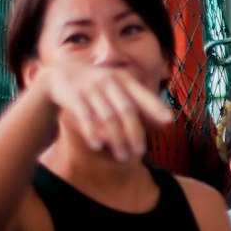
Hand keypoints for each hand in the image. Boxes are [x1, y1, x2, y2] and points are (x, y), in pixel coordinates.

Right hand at [43, 62, 172, 160]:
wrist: (62, 74)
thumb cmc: (99, 87)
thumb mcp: (119, 89)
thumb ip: (140, 104)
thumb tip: (164, 125)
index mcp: (124, 79)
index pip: (142, 95)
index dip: (156, 108)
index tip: (168, 121)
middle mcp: (109, 82)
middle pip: (126, 110)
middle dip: (135, 133)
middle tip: (140, 153)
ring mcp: (91, 88)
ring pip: (108, 116)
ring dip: (116, 138)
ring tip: (123, 157)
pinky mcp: (74, 96)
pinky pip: (85, 116)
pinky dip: (91, 131)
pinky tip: (97, 146)